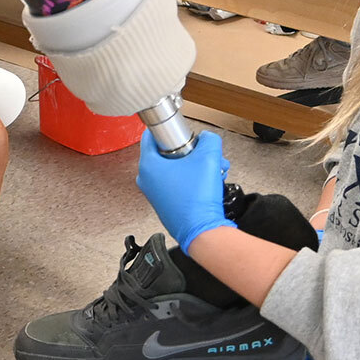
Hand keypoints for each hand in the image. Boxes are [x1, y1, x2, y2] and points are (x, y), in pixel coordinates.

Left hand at [136, 130, 234, 252]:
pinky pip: (177, 183)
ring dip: (195, 166)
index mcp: (148, 165)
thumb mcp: (209, 157)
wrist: (201, 230)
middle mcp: (146, 179)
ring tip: (212, 169)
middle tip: (204, 154)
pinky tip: (207, 182)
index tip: (181, 131)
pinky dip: (192, 179)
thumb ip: (209, 139)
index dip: (169, 130)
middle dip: (191, 151)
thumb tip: (208, 138)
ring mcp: (154, 193)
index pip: (150, 136)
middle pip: (167, 153)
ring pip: (175, 168)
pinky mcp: (164, 203)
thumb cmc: (197, 199)